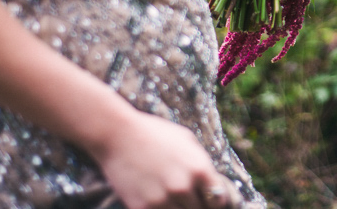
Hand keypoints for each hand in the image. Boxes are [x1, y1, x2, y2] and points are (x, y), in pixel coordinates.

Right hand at [95, 110, 242, 208]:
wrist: (118, 135)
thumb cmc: (155, 134)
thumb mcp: (188, 141)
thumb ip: (202, 163)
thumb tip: (213, 183)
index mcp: (200, 169)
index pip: (218, 200)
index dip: (214, 201)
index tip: (208, 199)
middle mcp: (184, 187)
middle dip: (196, 205)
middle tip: (189, 198)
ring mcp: (162, 200)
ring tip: (173, 199)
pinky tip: (158, 201)